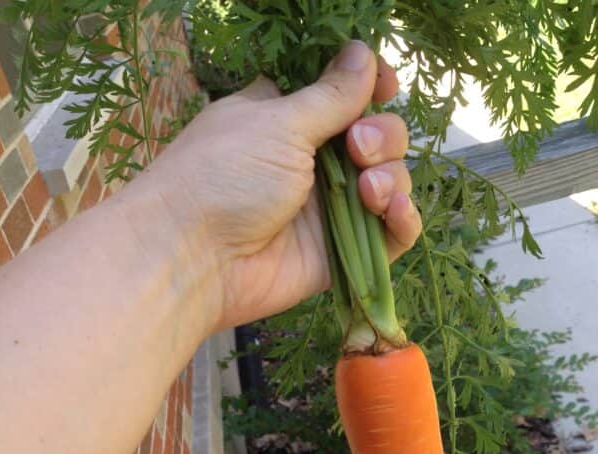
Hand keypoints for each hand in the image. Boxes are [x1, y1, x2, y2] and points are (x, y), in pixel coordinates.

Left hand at [137, 40, 419, 331]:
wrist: (195, 257)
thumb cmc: (222, 175)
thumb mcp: (278, 123)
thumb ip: (331, 96)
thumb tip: (365, 53)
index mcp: (290, 119)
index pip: (346, 95)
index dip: (371, 88)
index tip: (384, 85)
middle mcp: (313, 161)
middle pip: (377, 137)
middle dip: (382, 137)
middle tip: (357, 147)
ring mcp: (328, 210)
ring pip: (389, 184)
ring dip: (392, 178)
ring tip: (369, 189)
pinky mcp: (339, 254)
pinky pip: (388, 236)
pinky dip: (403, 221)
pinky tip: (395, 211)